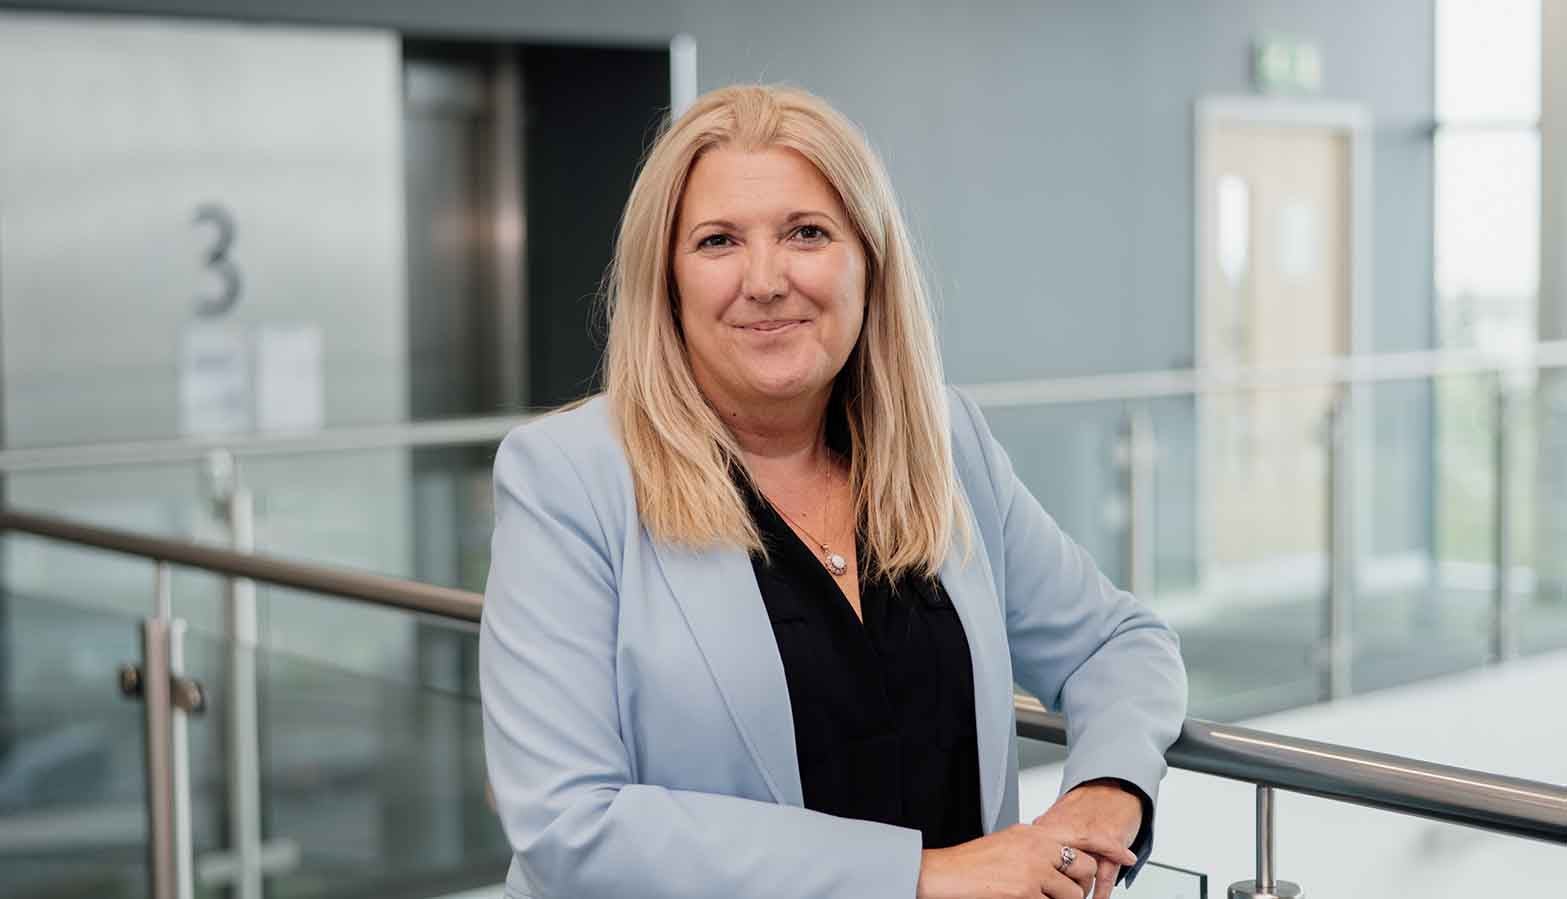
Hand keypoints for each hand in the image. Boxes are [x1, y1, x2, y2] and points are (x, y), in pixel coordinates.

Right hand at [915, 824, 1135, 898]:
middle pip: (1084, 868)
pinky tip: (1025, 898)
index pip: (1083, 835)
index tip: (1126, 856)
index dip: (1110, 846)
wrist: (945, 874)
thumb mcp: (1010, 843)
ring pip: (1073, 893)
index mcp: (1035, 832)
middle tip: (1065, 892)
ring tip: (1040, 897)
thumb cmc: (973, 862)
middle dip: (1081, 886)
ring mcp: (1034, 868)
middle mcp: (1038, 845)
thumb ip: (1037, 847)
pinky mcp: (1027, 890)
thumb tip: (1060, 859)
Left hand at [1033, 780, 1143, 898]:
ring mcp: (1090, 837)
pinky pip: (1105, 873)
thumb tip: (1029, 844)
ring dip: (1080, 890)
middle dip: (1058, 884)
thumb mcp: (1061, 813)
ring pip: (1081, 873)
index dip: (1038, 875)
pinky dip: (1102, 890)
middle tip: (1058, 895)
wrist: (1117, 785)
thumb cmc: (1090, 801)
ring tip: (1078, 898)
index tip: (1036, 885)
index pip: (1037, 855)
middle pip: (1057, 867)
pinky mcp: (1111, 842)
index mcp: (1052, 824)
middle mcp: (1068, 831)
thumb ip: (1046, 830)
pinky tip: (1100, 898)